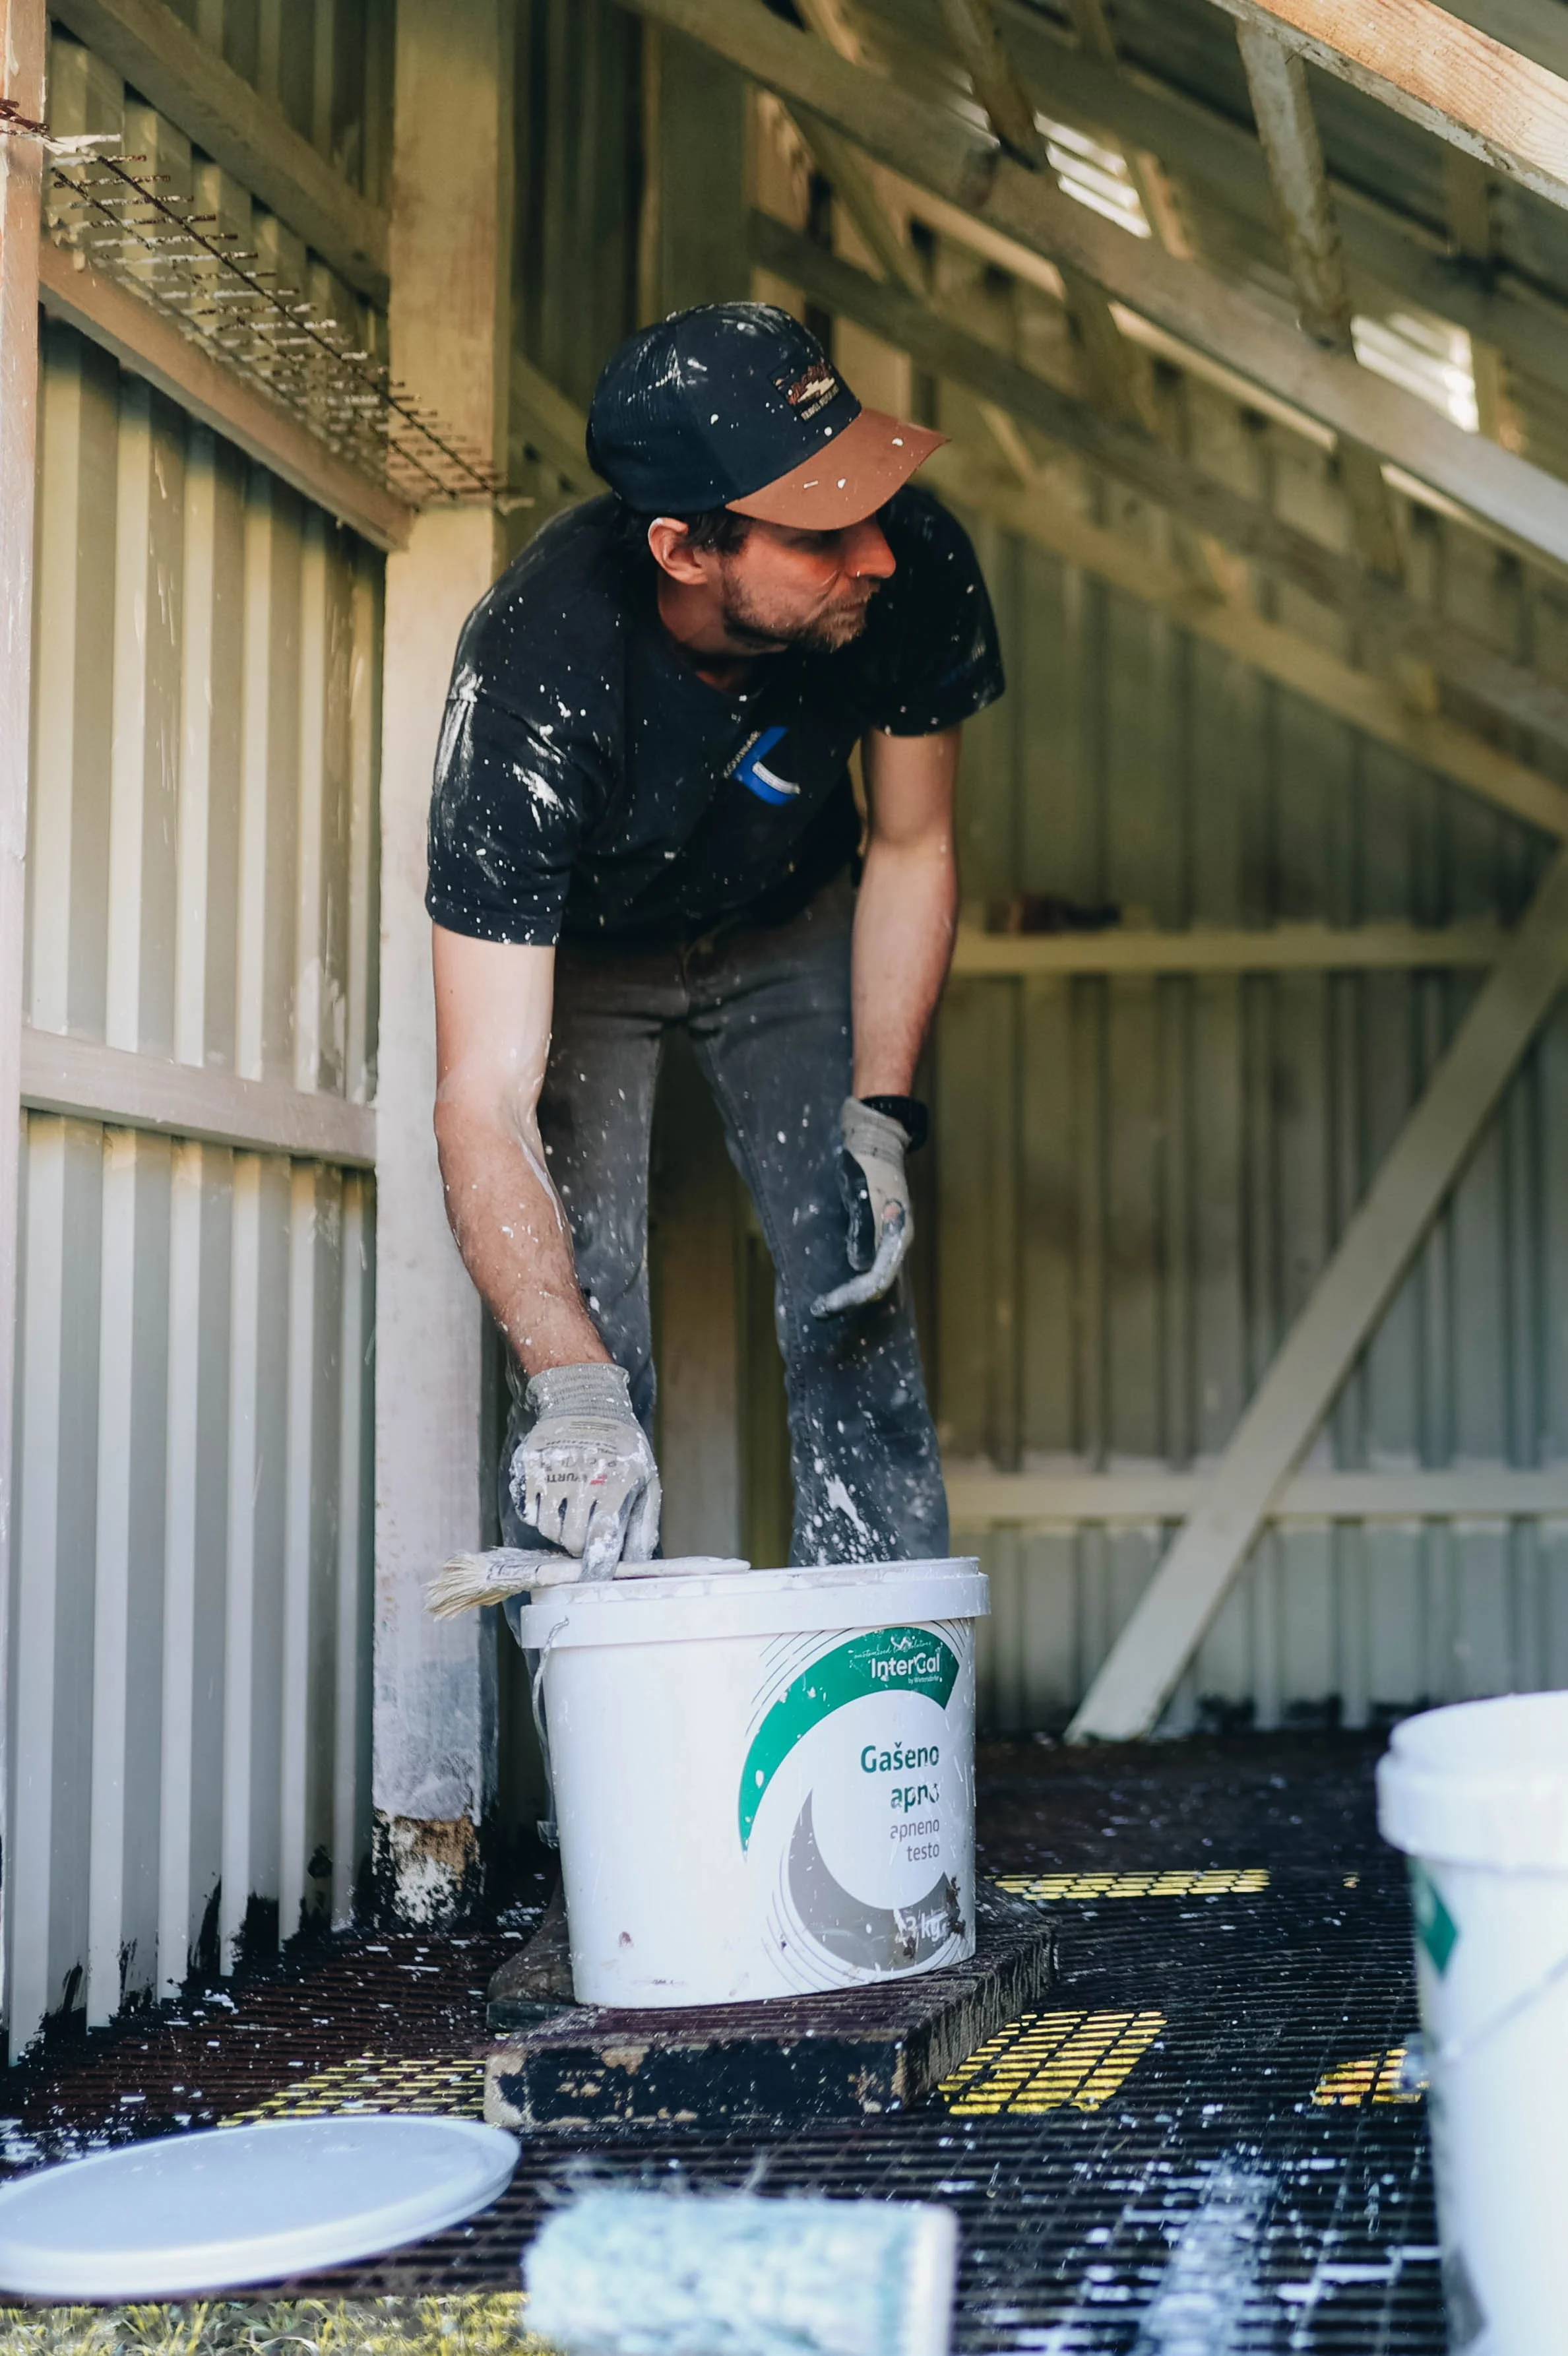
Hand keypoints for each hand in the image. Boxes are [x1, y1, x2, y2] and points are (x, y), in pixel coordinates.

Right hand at [507, 1362, 660, 1578]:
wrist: (584, 1401)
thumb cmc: (622, 1447)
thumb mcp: (646, 1479)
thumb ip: (643, 1524)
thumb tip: (637, 1564)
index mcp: (616, 1481)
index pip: (603, 1537)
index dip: (598, 1565)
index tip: (594, 1581)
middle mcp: (582, 1478)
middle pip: (574, 1539)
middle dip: (582, 1546)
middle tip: (590, 1534)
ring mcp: (552, 1473)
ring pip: (550, 1529)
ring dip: (562, 1530)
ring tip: (576, 1510)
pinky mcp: (530, 1468)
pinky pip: (530, 1511)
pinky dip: (543, 1514)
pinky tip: (557, 1497)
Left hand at [811, 1095, 925, 1317]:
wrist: (877, 1139)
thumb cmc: (869, 1164)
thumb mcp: (862, 1193)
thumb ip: (863, 1228)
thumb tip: (859, 1266)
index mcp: (897, 1236)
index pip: (878, 1282)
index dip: (851, 1298)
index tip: (826, 1305)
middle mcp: (896, 1242)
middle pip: (878, 1285)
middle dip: (850, 1300)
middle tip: (820, 1310)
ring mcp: (890, 1238)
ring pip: (875, 1277)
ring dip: (851, 1292)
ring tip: (826, 1302)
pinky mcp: (880, 1232)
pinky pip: (870, 1265)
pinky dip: (853, 1278)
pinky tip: (837, 1280)